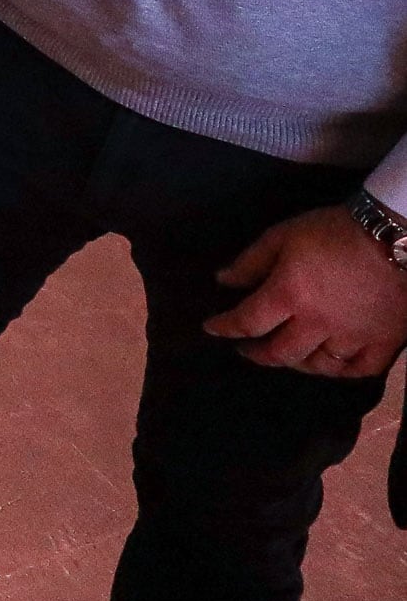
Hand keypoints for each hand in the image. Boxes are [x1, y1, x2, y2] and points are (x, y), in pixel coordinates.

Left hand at [206, 205, 406, 377]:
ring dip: (297, 363)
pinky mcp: (385, 342)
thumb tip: (223, 280)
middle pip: (280, 353)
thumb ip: (251, 261)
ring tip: (288, 354)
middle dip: (257, 354)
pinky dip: (342, 371)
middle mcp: (317, 325)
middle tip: (247, 350)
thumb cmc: (335, 230)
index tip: (211, 329)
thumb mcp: (283, 235)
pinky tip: (332, 363)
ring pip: (318, 366)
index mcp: (288, 296)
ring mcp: (352, 338)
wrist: (396, 235)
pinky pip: (360, 370)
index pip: (246, 322)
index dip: (224, 328)